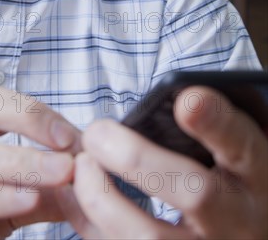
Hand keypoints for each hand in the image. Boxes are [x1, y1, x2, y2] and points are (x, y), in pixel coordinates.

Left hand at [57, 87, 267, 238]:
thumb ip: (213, 124)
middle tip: (98, 132)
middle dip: (137, 160)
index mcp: (255, 173)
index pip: (240, 143)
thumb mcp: (235, 148)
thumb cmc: (232, 177)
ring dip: (104, 200)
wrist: (245, 229)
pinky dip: (92, 224)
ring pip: (150, 239)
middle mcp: (237, 219)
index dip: (214, 121)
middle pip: (194, 195)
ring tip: (83, 164)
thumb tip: (180, 100)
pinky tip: (75, 195)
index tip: (186, 100)